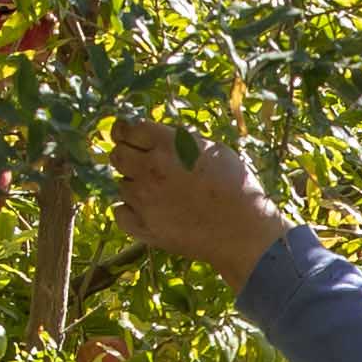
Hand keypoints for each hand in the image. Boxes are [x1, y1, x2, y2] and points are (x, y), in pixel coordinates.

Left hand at [109, 118, 292, 280]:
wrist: (243, 232)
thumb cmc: (236, 188)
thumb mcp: (214, 150)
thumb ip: (181, 142)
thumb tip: (160, 137)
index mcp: (168, 145)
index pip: (129, 129)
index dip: (126, 130)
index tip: (126, 133)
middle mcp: (150, 169)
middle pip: (117, 154)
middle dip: (126, 154)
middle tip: (140, 161)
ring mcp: (144, 200)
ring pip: (122, 184)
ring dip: (134, 184)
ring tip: (160, 192)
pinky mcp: (143, 227)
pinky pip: (120, 212)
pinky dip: (129, 210)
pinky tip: (148, 210)